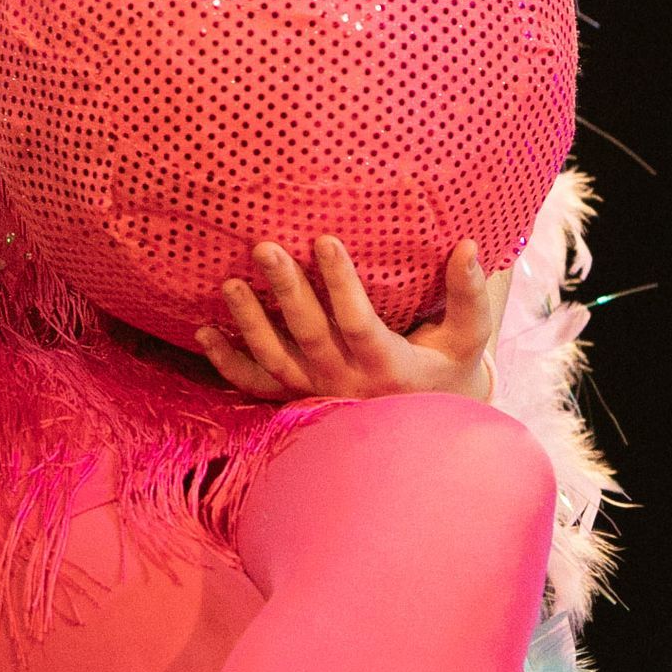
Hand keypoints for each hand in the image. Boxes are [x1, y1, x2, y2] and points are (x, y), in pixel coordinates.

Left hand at [196, 236, 498, 403]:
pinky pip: (256, 384)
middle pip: (310, 334)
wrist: (425, 433)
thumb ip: (467, 294)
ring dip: (250, 322)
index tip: (324, 239)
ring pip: (276, 360)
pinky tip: (202, 332)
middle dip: (286, 290)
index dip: (341, 282)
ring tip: (230, 283)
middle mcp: (347, 381)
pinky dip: (227, 362)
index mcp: (387, 365)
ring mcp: (317, 392)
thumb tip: (469, 245)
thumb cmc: (446, 370)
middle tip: (265, 246)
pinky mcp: (296, 399)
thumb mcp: (466, 338)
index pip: (359, 321)